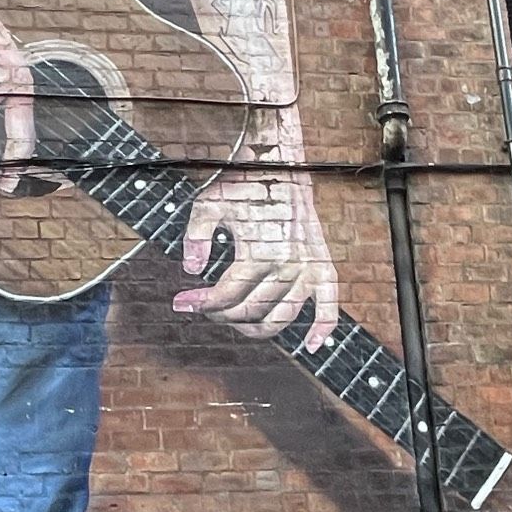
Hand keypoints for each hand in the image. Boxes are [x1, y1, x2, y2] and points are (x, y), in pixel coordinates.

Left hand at [173, 166, 339, 350]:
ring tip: (234, 320)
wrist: (281, 165)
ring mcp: (309, 269)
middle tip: (205, 306)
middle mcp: (289, 265)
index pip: (226, 295)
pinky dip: (324, 328)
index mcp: (261, 251)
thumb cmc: (244, 185)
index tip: (181, 302)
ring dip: (254, 328)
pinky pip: (330, 306)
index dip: (200, 303)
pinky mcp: (323, 267)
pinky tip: (312, 346)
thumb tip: (192, 271)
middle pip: (250, 311)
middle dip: (221, 315)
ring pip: (281, 318)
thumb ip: (195, 238)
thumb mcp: (208, 204)